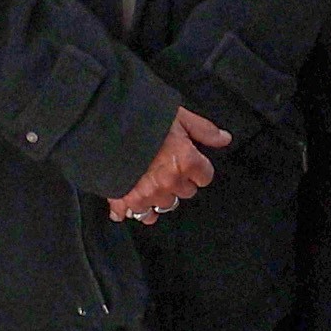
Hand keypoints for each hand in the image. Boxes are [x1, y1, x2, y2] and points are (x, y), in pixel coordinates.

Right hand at [112, 107, 231, 221]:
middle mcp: (169, 181)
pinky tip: (132, 202)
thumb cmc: (144, 117)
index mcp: (186, 161)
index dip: (197, 168)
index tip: (188, 161)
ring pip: (164, 205)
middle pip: (185, 193)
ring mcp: (147, 193)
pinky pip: (136, 214)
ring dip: (160, 196)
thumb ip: (203, 130)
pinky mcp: (125, 198)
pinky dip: (134, 209)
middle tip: (167, 166)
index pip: (204, 177)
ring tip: (151, 182)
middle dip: (179, 181)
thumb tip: (225, 139)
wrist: (105, 122)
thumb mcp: (179, 116)